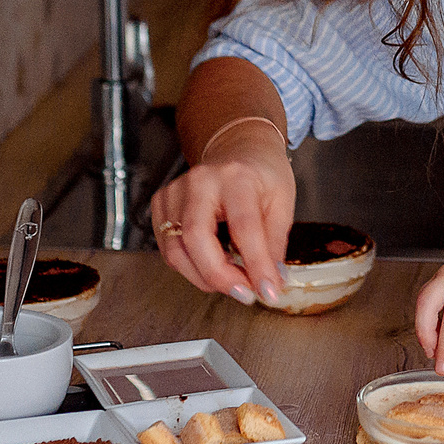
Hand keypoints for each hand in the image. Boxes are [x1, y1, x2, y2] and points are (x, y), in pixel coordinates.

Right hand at [151, 120, 294, 304]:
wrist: (237, 149)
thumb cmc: (261, 175)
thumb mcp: (282, 203)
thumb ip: (275, 244)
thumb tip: (272, 283)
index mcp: (236, 177)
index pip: (244, 227)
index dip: (256, 265)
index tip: (268, 292)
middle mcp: (200, 182)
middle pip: (196, 238)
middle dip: (220, 276)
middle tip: (245, 294)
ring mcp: (175, 192)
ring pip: (176, 250)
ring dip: (205, 277)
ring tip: (233, 281)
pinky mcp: (161, 205)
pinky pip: (169, 249)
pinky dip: (191, 267)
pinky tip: (214, 265)